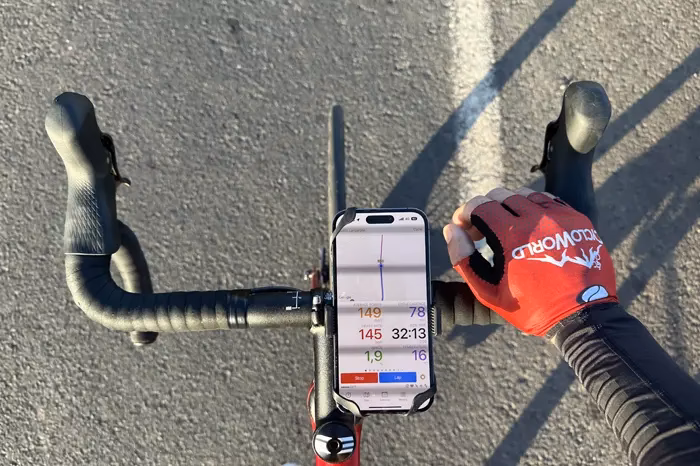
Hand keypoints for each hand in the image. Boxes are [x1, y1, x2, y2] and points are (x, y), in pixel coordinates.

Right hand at [443, 187, 617, 336]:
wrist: (581, 316)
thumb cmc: (531, 307)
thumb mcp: (489, 291)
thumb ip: (464, 259)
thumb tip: (451, 230)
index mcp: (512, 235)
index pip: (479, 205)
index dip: (464, 213)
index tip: (463, 226)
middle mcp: (536, 218)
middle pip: (500, 195)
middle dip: (484, 209)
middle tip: (482, 232)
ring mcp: (560, 216)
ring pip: (525, 194)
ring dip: (509, 206)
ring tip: (506, 228)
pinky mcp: (577, 219)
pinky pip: (549, 200)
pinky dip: (533, 207)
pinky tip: (530, 226)